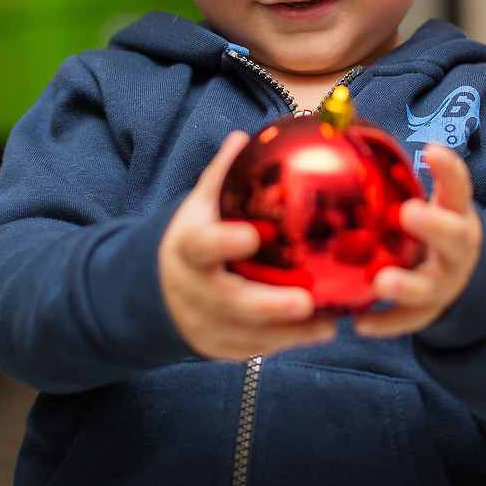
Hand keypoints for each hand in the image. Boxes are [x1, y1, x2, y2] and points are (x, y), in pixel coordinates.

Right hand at [159, 131, 336, 359]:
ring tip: (330, 323)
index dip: (223, 242)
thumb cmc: (193, 237)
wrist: (154, 290)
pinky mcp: (219, 347)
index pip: (201, 245)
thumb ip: (223, 174)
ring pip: (247, 334)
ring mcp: (204, 323)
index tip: (252, 236)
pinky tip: (320, 330)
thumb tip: (244, 136)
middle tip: (305, 301)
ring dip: (289, 332)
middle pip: (229, 302)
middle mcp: (194, 289)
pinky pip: (254, 349)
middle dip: (267, 305)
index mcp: (187, 248)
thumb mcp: (200, 205)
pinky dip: (286, 342)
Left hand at [354, 143, 481, 338]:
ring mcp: (444, 282)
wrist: (463, 275)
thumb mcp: (428, 199)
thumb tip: (339, 125)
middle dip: (432, 225)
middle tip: (409, 213)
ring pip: (429, 287)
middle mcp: (455, 248)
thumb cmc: (431, 224)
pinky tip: (360, 324)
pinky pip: (408, 321)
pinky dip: (386, 323)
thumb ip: (396, 175)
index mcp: (456, 213)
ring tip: (381, 282)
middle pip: (452, 236)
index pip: (458, 187)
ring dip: (405, 284)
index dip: (448, 169)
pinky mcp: (429, 312)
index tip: (432, 150)